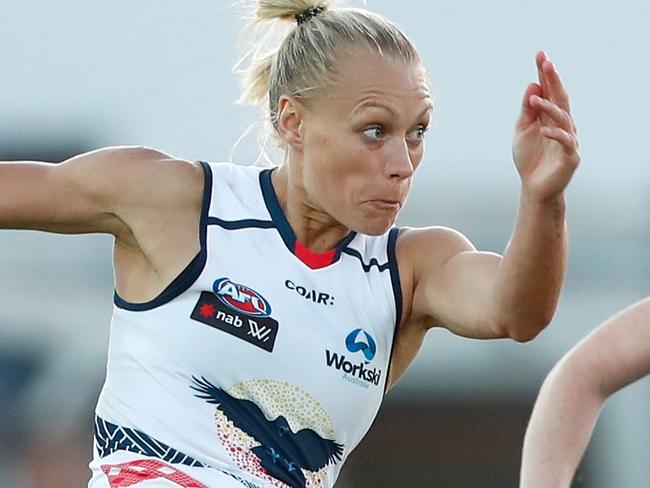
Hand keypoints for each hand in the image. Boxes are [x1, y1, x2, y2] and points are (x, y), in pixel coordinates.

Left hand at [512, 52, 579, 202]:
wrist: (534, 186)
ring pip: (563, 118)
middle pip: (560, 98)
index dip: (545, 74)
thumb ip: (526, 111)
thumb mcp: (522, 130)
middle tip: (546, 62)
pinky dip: (555, 135)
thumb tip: (532, 87)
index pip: (549, 90)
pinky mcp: (570, 156)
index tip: (540, 55)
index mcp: (550, 116)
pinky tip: (544, 130)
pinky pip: (565, 142)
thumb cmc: (529, 158)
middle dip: (553, 80)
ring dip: (549, 107)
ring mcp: (568, 139)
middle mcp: (563, 124)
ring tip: (534, 99)